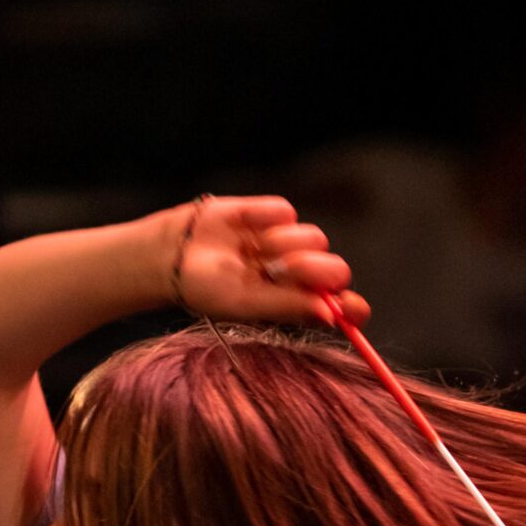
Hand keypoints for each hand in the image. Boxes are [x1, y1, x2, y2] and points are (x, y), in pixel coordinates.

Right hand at [171, 197, 370, 328]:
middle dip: (316, 270)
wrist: (172, 253)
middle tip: (282, 270)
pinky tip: (241, 226)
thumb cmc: (206, 288)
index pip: (341, 309)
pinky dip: (264, 218)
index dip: (353, 309)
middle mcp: (300, 277)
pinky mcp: (274, 215)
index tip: (351, 308)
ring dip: (284, 245)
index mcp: (297, 304)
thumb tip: (331, 314)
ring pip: (315, 238)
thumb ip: (288, 306)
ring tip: (252, 252)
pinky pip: (286, 211)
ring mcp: (290, 244)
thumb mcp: (244, 302)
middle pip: (336, 270)